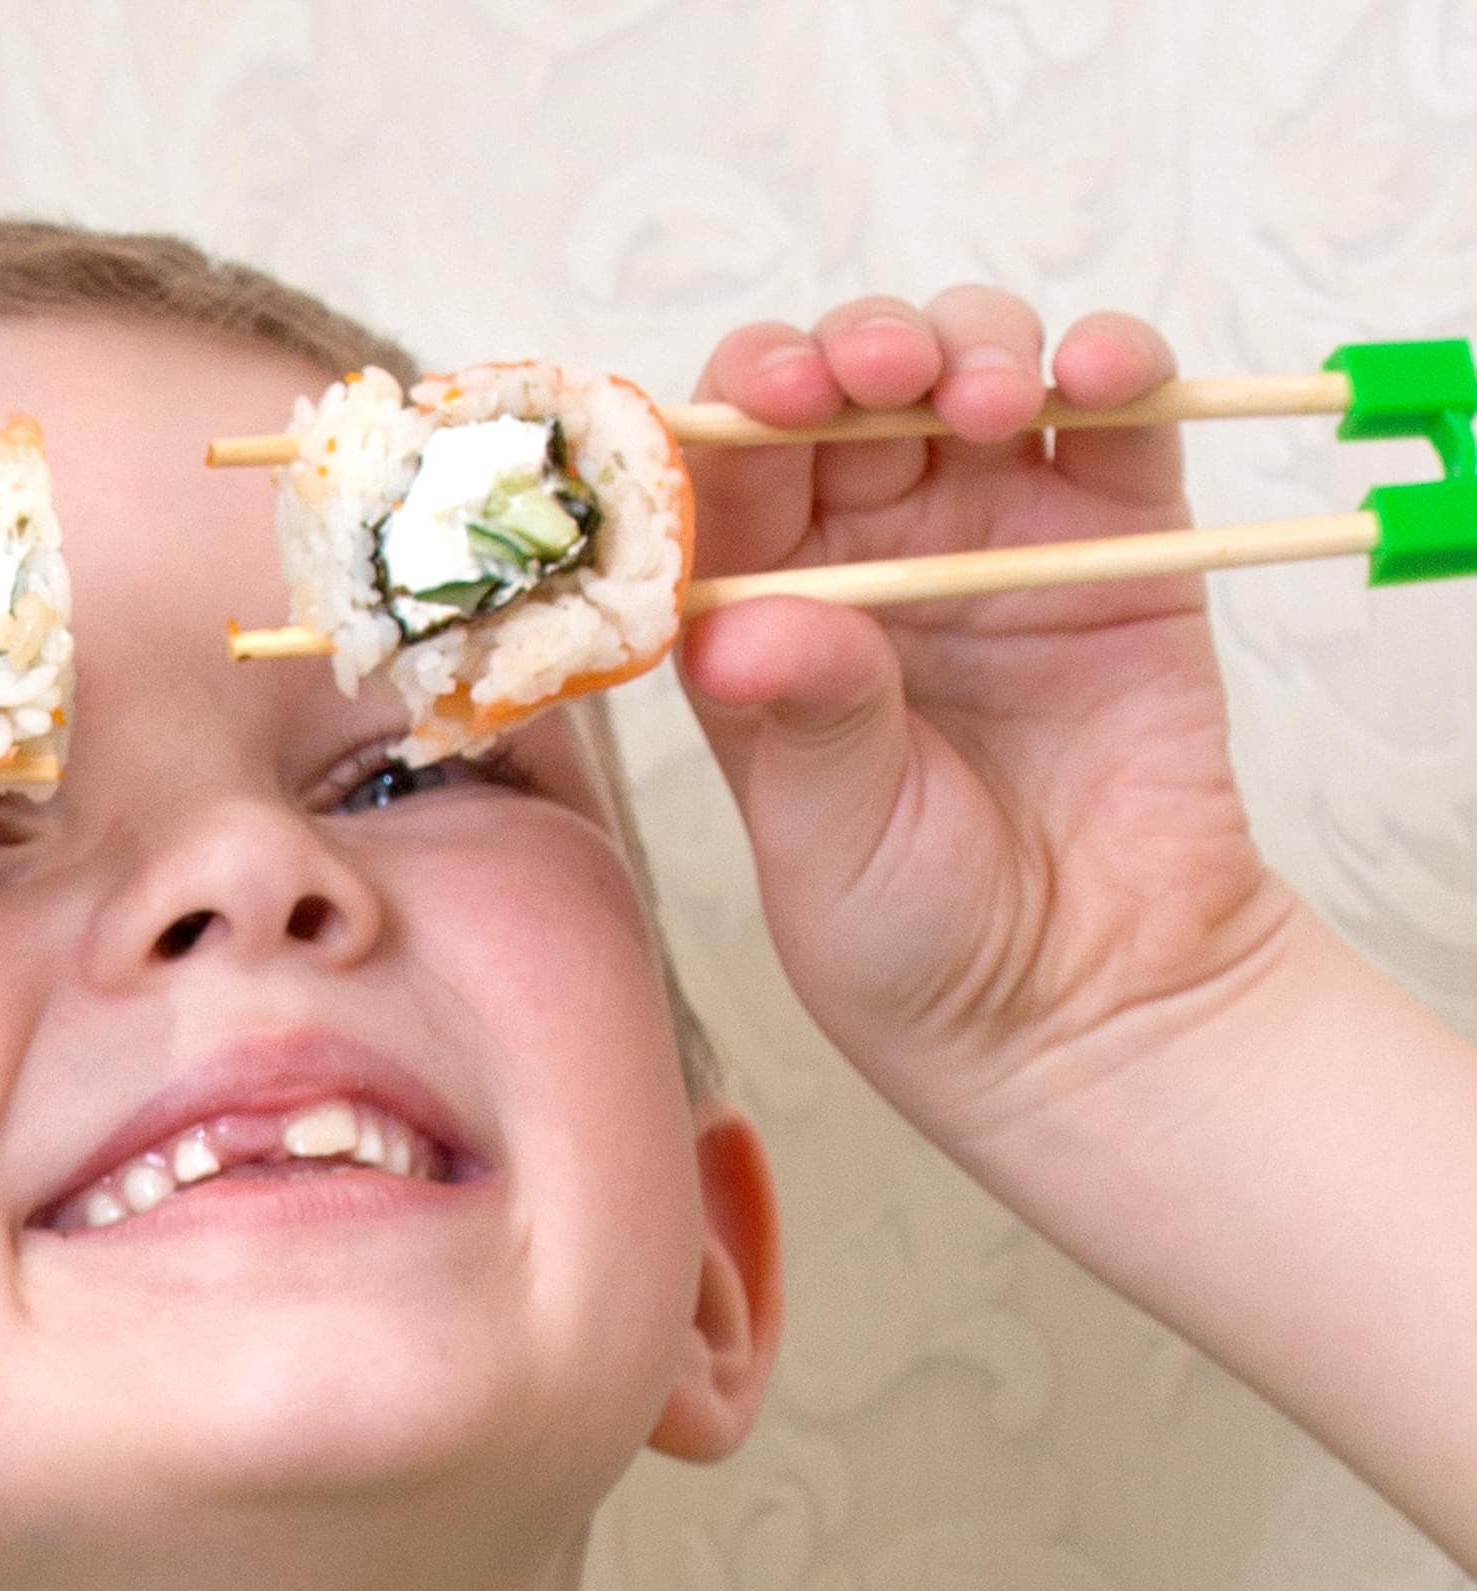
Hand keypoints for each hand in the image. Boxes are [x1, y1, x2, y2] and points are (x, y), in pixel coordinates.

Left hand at [676, 288, 1303, 1144]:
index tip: (758, 398)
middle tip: (871, 375)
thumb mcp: (829, 838)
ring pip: (968, 373)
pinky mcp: (1118, 535)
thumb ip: (803, 718)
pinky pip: (1117, 413)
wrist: (1082, 996)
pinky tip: (1098, 377)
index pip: (723, 480)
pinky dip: (1114, 362)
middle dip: (851, 353)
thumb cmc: (914, 940)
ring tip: (989, 397)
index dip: (729, 414)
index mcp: (761, 626)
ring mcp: (996, 536)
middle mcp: (866, 564)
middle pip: (842, 396)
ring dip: (970, 343)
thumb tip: (740, 623)